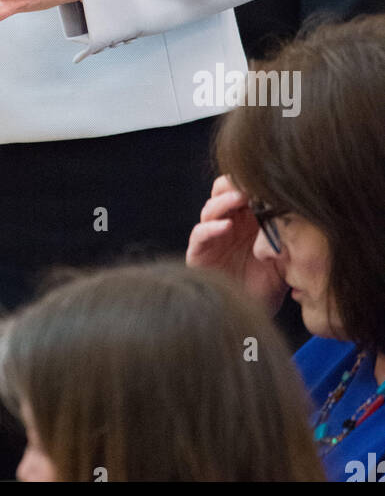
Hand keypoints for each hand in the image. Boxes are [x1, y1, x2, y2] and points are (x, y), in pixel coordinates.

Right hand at [186, 174, 286, 313]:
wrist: (251, 318)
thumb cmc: (268, 286)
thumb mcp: (284, 256)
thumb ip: (285, 234)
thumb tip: (297, 209)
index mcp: (246, 219)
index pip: (243, 190)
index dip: (252, 182)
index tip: (268, 177)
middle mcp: (227, 223)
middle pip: (222, 191)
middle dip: (234, 184)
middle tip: (250, 181)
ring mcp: (211, 237)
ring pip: (210, 208)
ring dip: (224, 200)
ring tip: (241, 197)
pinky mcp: (198, 253)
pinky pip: (199, 234)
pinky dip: (211, 227)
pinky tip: (226, 226)